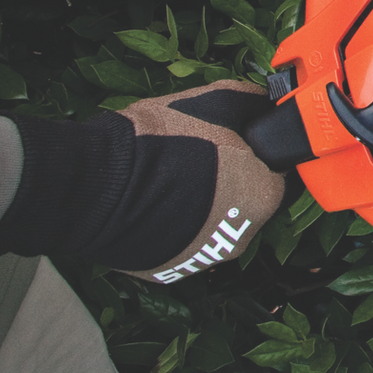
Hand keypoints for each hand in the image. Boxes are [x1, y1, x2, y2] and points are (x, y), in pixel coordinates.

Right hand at [0, 80, 289, 282]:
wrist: (97, 184)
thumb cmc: (163, 140)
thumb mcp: (219, 100)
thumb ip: (253, 104)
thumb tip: (266, 104)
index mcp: (265, 196)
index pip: (275, 173)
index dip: (254, 155)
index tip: (234, 144)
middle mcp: (242, 236)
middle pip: (246, 202)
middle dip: (230, 182)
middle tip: (199, 160)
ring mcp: (204, 259)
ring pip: (214, 226)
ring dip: (202, 206)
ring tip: (171, 181)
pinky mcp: (168, 272)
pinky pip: (183, 243)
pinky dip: (175, 227)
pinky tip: (154, 205)